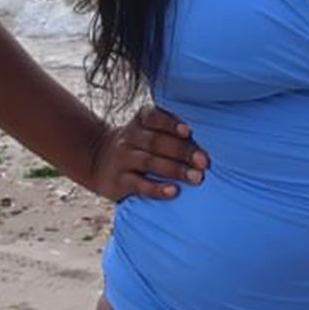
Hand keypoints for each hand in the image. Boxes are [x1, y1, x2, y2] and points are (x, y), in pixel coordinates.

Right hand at [91, 105, 208, 200]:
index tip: (188, 131)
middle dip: (183, 151)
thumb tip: (211, 133)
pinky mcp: (118, 182)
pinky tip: (173, 191)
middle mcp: (129, 137)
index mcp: (140, 120)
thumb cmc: (138, 143)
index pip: (154, 117)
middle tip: (204, 162)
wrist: (97, 160)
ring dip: (175, 170)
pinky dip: (157, 189)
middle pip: (157, 142)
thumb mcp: (146, 128)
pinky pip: (138, 185)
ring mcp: (122, 159)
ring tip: (197, 177)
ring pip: (150, 162)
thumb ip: (170, 128)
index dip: (170, 123)